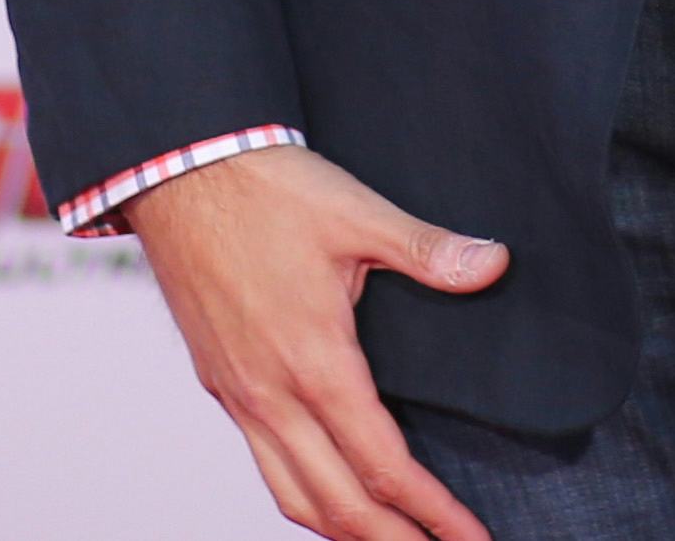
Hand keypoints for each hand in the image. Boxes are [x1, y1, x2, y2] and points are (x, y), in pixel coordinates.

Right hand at [129, 143, 507, 538]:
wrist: (179, 172)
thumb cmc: (268, 188)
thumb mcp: (357, 211)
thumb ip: (427, 249)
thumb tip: (495, 263)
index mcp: (315, 360)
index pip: (383, 464)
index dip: (431, 510)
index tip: (469, 535)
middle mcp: (271, 394)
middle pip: (337, 504)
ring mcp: (239, 394)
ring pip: (291, 495)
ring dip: (343, 531)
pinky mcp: (219, 383)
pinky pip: (264, 463)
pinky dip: (302, 496)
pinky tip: (326, 489)